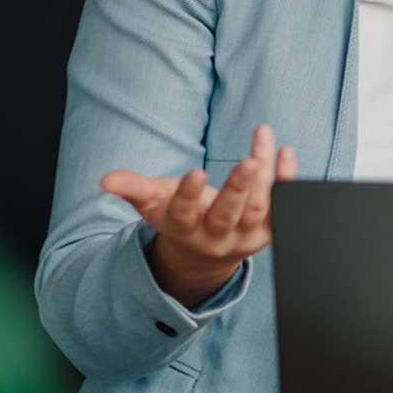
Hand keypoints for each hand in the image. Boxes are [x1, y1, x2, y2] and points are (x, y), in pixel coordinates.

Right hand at [101, 123, 297, 308]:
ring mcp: (245, 236)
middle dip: (238, 188)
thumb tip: (104, 181)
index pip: (184, 213)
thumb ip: (132, 189)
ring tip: (263, 139)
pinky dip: (288, 181)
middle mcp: (216, 236)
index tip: (197, 171)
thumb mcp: (153, 203)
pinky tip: (285, 152)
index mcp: (184, 229)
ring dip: (265, 176)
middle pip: (228, 215)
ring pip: (258, 207)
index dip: (189, 194)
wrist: (205, 253)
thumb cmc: (177, 216)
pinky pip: (282, 208)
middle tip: (248, 161)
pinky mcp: (269, 231)